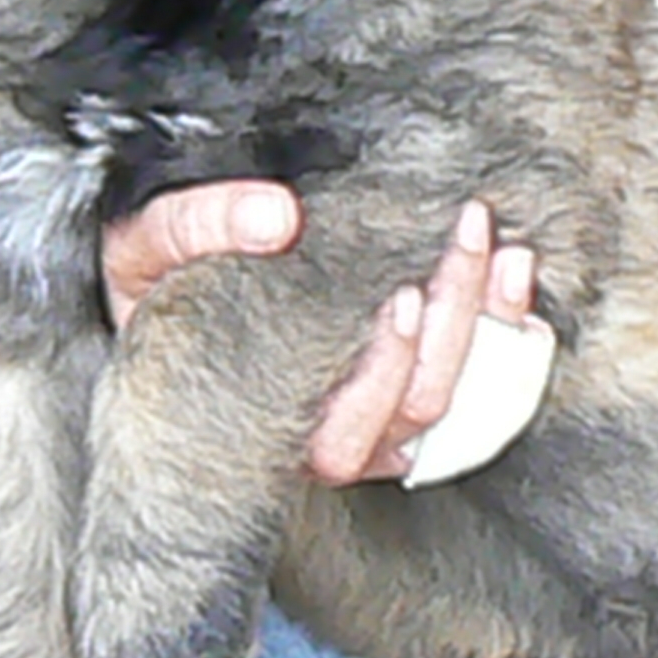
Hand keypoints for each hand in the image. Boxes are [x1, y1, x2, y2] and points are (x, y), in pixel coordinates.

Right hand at [98, 187, 539, 484]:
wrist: (150, 305)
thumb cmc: (150, 293)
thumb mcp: (143, 253)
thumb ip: (194, 227)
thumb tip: (279, 213)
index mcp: (258, 424)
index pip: (341, 431)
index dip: (385, 371)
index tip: (404, 293)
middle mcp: (320, 443)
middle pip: (416, 409)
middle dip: (455, 322)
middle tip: (467, 230)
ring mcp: (365, 427)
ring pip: (450, 404)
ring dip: (488, 328)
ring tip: (504, 251)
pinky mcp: (396, 399)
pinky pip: (472, 391)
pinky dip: (504, 339)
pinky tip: (515, 283)